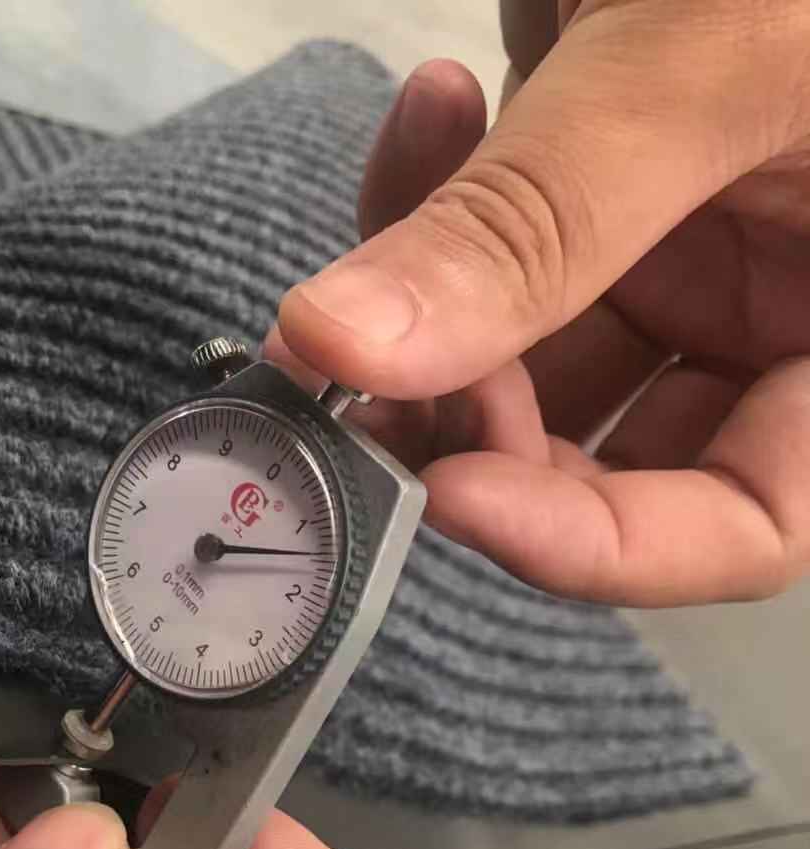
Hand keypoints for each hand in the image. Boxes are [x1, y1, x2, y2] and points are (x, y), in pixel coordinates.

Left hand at [276, 2, 809, 606]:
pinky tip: (433, 108)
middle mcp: (785, 322)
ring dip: (441, 306)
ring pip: (537, 356)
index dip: (599, 543)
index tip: (451, 489)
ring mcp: (703, 256)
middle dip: (483, 415)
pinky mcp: (623, 187)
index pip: (745, 526)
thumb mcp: (718, 55)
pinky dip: (451, 203)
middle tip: (383, 357)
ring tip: (417, 173)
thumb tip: (333, 345)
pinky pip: (510, 249)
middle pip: (614, 456)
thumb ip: (537, 221)